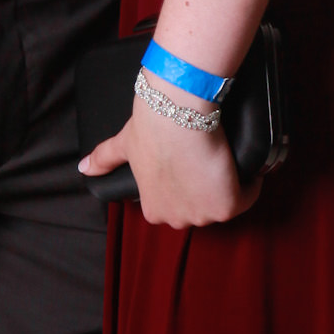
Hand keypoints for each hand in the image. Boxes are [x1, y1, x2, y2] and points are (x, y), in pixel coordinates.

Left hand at [80, 92, 260, 228]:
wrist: (177, 114)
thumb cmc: (152, 127)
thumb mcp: (124, 145)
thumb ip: (104, 158)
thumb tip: (83, 167)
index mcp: (154, 210)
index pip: (178, 205)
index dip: (187, 184)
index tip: (191, 164)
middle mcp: (177, 219)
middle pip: (203, 207)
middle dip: (207, 188)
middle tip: (206, 158)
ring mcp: (203, 216)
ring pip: (225, 202)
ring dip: (228, 185)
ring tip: (220, 158)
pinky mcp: (228, 206)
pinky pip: (248, 196)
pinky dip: (250, 182)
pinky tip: (240, 163)